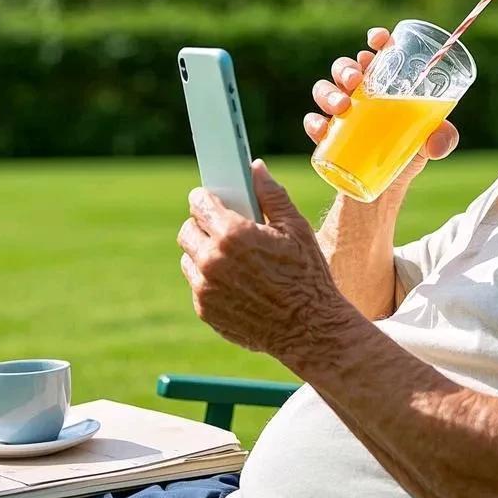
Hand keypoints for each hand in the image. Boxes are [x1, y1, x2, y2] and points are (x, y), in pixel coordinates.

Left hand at [177, 160, 355, 364]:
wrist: (309, 330)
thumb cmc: (307, 275)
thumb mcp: (296, 228)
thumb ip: (271, 194)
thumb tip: (255, 167)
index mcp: (233, 235)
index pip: (199, 203)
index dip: (206, 197)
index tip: (212, 197)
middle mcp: (212, 261)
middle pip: (188, 230)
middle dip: (202, 224)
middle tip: (223, 227)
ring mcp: (206, 289)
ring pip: (189, 258)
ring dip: (203, 252)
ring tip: (230, 254)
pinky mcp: (206, 311)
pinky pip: (197, 285)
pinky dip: (210, 279)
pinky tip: (236, 280)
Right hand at [304, 26, 458, 191]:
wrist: (387, 183)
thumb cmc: (409, 150)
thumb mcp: (431, 142)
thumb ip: (443, 138)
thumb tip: (436, 144)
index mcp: (384, 83)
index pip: (378, 52)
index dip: (377, 40)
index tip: (378, 39)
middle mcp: (359, 92)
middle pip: (345, 67)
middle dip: (346, 68)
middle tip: (355, 81)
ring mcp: (341, 112)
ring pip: (324, 89)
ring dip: (329, 93)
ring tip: (342, 107)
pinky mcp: (328, 134)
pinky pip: (312, 122)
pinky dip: (313, 123)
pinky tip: (322, 129)